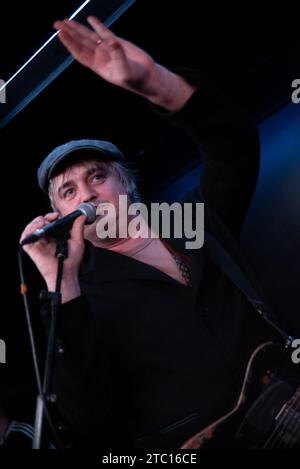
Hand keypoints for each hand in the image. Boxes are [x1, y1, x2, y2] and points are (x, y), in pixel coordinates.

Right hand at [20, 213, 85, 301]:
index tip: (56, 215)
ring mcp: (38, 244)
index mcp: (54, 238)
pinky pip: (25, 238)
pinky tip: (37, 229)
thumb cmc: (71, 260)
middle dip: (43, 218)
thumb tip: (81, 216)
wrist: (66, 272)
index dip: (50, 217)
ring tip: (43, 222)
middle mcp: (45, 240)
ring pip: (30, 229)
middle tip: (50, 218)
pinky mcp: (32, 249)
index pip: (49, 223)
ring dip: (35, 222)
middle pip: (38, 224)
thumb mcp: (78, 242)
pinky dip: (29, 231)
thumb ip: (78, 228)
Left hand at [54, 16, 195, 110]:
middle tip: (57, 24)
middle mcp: (100, 57)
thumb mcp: (125, 70)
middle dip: (69, 33)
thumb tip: (110, 41)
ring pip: (89, 36)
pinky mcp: (117, 43)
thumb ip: (117, 55)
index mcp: (98, 66)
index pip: (80, 53)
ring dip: (78, 28)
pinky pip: (104, 32)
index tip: (61, 33)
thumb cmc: (135, 79)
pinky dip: (97, 25)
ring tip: (66, 20)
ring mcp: (108, 49)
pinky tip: (90, 19)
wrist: (148, 76)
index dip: (70, 43)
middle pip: (81, 42)